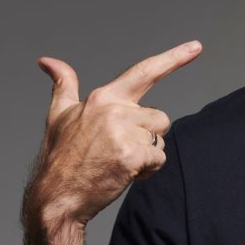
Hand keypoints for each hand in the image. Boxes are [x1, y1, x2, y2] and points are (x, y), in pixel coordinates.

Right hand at [30, 41, 202, 225]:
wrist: (56, 198)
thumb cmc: (60, 157)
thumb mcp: (59, 114)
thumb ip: (63, 83)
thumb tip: (48, 61)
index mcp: (103, 98)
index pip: (144, 71)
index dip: (174, 58)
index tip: (196, 46)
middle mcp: (115, 110)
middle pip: (159, 118)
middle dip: (147, 137)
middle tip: (116, 150)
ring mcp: (123, 132)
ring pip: (160, 139)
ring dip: (147, 154)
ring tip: (117, 161)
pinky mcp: (132, 155)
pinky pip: (159, 159)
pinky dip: (147, 170)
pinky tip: (123, 173)